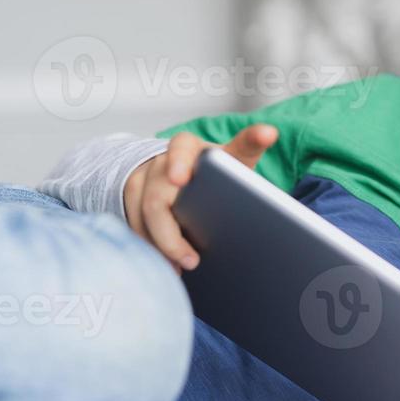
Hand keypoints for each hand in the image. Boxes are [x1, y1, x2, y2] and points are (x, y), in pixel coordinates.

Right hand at [122, 123, 277, 274]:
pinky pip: (134, 227)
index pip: (180, 149)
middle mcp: (160, 163)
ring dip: (161, 247)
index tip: (181, 180)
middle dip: (171, 233)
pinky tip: (170, 266)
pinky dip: (152, 248)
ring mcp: (141, 182)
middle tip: (193, 259)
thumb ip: (250, 144)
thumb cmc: (215, 168)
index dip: (180, 163)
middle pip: (157, 198)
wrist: (186, 174)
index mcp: (187, 147)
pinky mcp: (130, 202)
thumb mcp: (233, 155)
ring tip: (183, 267)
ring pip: (141, 217)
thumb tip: (269, 133)